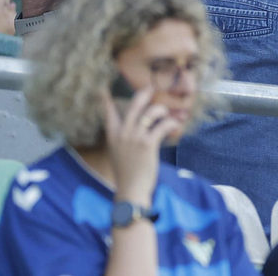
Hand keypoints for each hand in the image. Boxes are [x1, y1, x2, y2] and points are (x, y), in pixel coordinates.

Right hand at [102, 87, 180, 206]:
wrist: (130, 189)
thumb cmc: (127, 171)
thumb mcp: (118, 151)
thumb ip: (123, 137)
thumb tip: (137, 124)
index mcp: (113, 135)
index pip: (108, 112)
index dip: (106, 99)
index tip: (102, 88)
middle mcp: (122, 133)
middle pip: (135, 105)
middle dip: (144, 94)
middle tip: (151, 89)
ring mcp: (135, 137)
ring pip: (152, 112)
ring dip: (163, 111)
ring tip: (167, 116)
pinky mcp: (148, 144)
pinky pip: (163, 125)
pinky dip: (172, 123)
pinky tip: (175, 127)